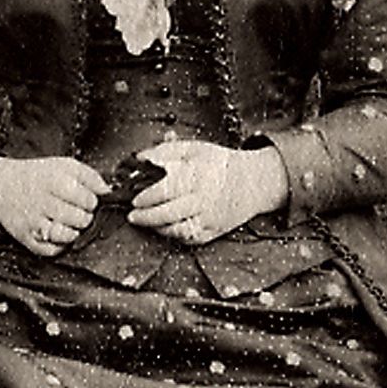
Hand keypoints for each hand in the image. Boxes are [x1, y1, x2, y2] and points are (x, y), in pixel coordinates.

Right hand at [0, 154, 108, 256]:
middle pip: (80, 220)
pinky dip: (59, 246)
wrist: (3, 187)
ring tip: (70, 223)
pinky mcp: (26, 237)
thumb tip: (107, 191)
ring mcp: (33, 222)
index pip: (88, 200)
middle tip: (78, 213)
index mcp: (54, 181)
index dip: (92, 202)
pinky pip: (50, 251)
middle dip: (84, 218)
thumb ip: (89, 176)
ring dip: (74, 232)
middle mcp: (43, 202)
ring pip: (66, 236)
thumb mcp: (64, 165)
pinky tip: (59, 235)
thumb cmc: (38, 176)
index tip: (86, 200)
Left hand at [124, 138, 284, 245]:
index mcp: (196, 177)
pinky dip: (174, 236)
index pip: (165, 190)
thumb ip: (167, 151)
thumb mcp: (195, 149)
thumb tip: (141, 157)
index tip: (135, 199)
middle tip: (132, 216)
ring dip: (157, 228)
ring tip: (145, 222)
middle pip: (167, 213)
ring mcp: (209, 217)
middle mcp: (203, 199)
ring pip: (177, 229)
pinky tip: (164, 229)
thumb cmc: (222, 164)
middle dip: (145, 217)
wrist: (254, 182)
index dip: (146, 197)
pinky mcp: (214, 230)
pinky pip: (190, 238)